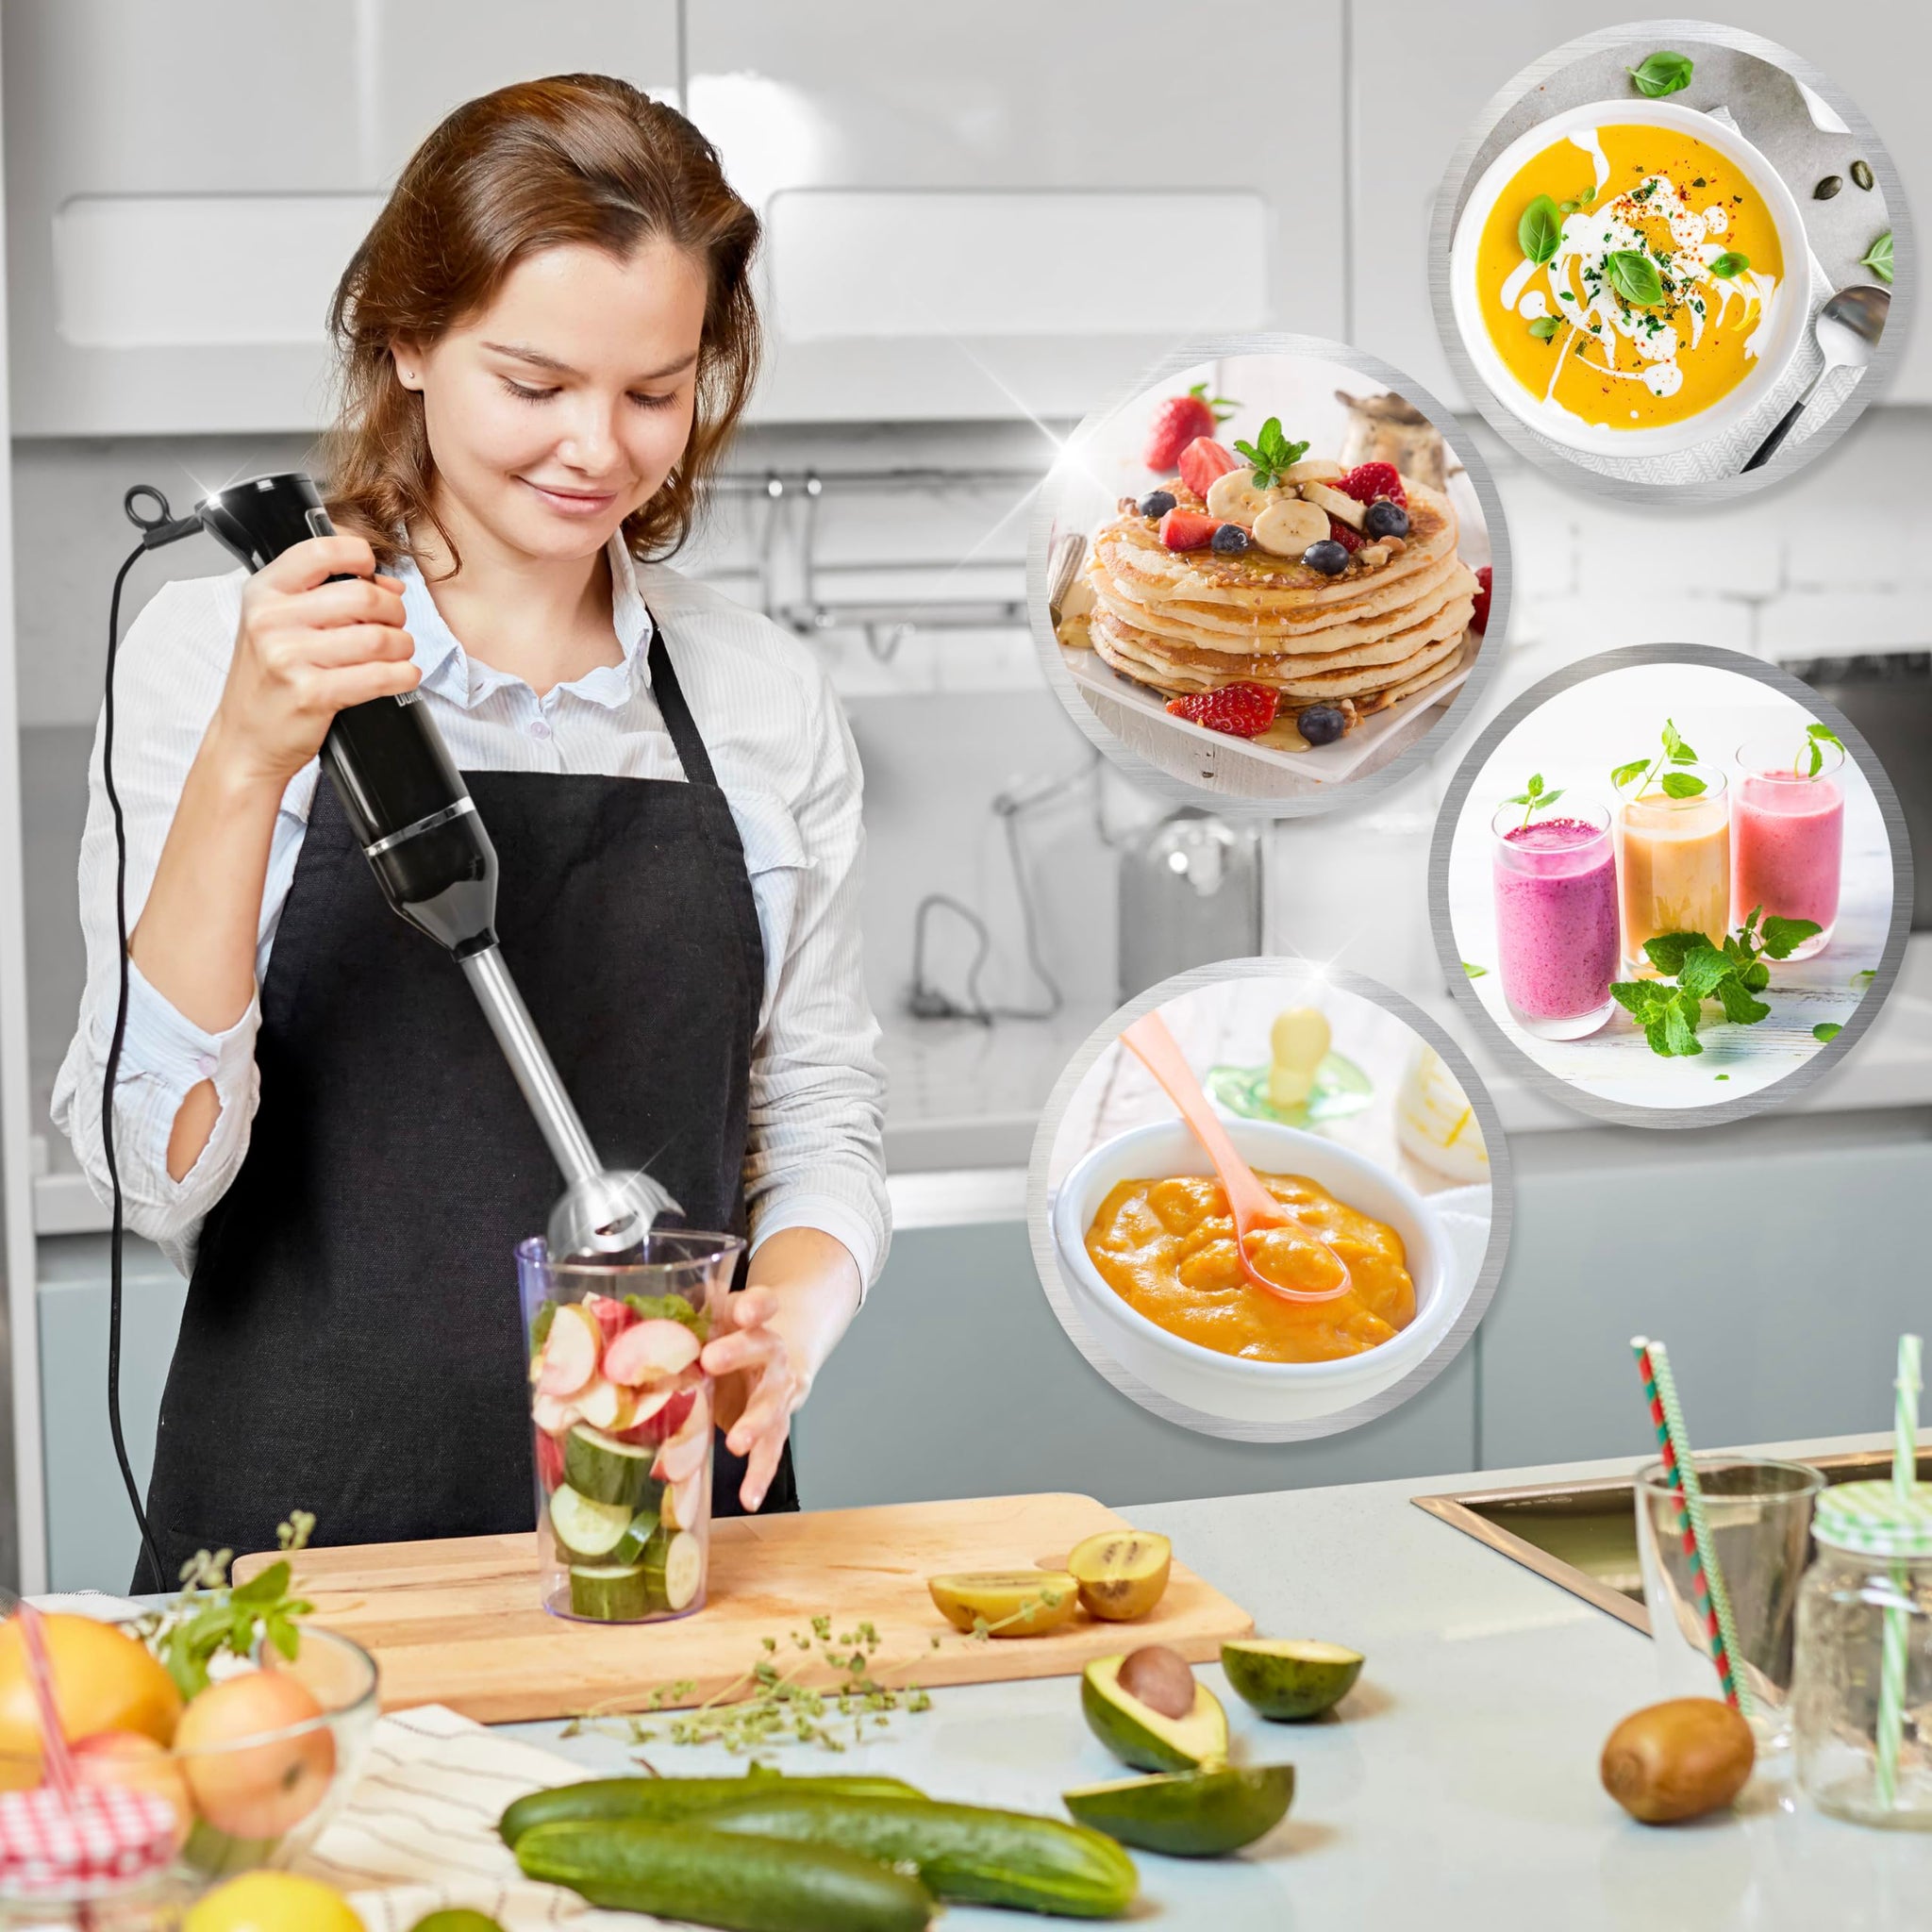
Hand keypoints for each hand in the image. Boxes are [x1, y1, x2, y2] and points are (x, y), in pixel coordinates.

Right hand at [208, 534, 417, 792]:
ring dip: (402, 646)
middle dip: (393, 611)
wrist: (245, 740)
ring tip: (397, 654)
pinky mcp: (313, 694)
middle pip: (362, 596)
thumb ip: (327, 595)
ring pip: (377, 637)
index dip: (359, 556)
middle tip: (394, 624)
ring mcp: (290, 657)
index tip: (371, 572)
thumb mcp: (280, 625)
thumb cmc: (268, 681)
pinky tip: (402, 676)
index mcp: (264, 593)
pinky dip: (403, 675)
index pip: (320, 551)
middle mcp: (271, 620)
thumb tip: (390, 586)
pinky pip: (379, 676)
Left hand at [699, 1229, 861, 1511]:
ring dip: (755, 1423)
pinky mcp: (777, 1424)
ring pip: (772, 1403)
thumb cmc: (728, 1336)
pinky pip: (772, 1450)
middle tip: (710, 1360)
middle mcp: (770, 1351)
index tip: (740, 1310)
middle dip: (739, 1352)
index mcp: (750, 1320)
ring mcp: (777, 1389)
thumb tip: (603, 1318)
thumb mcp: (708, 1320)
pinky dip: (760, 1475)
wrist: (779, 1356)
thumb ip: (673, 1321)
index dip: (755, 1304)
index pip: (762, 1302)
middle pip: (763, 1347)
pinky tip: (749, 1497)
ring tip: (736, 1443)